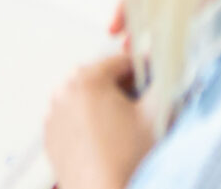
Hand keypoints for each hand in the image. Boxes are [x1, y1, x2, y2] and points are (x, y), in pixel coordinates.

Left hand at [45, 54, 152, 188]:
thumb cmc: (127, 159)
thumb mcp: (155, 114)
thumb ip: (165, 83)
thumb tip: (169, 69)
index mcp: (88, 78)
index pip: (123, 61)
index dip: (144, 71)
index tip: (155, 81)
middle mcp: (64, 91)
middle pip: (101, 78)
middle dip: (122, 89)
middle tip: (140, 107)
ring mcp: (54, 114)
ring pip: (86, 98)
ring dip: (105, 105)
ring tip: (123, 128)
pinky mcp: (50, 136)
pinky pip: (72, 118)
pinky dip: (87, 123)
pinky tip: (105, 140)